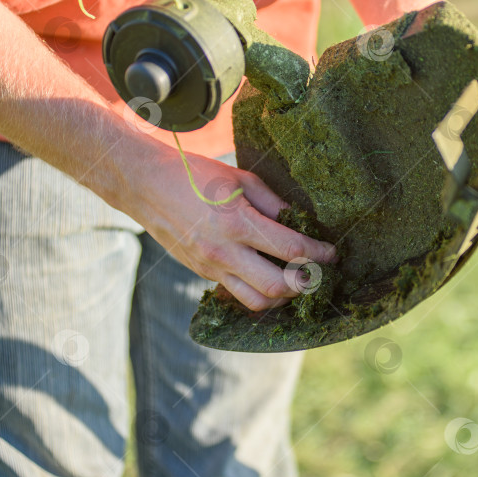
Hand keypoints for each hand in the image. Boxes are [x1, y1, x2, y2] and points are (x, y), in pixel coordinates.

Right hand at [124, 147, 335, 310]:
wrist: (145, 186)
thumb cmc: (194, 175)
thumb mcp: (239, 179)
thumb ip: (272, 203)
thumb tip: (300, 221)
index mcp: (237, 222)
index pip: (290, 248)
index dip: (318, 254)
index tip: (332, 253)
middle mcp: (224, 251)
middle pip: (277, 286)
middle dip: (305, 284)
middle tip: (319, 273)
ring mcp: (211, 267)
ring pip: (257, 301)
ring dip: (284, 296)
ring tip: (297, 281)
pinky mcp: (203, 274)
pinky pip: (237, 295)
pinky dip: (259, 295)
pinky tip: (270, 281)